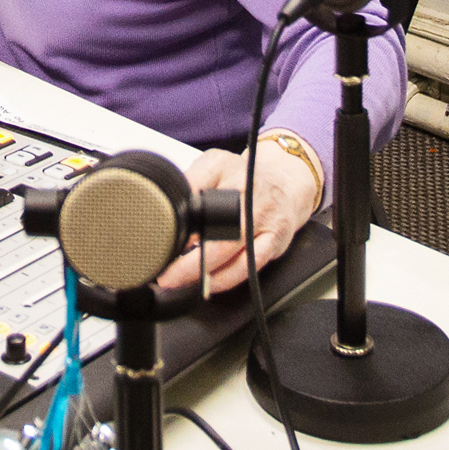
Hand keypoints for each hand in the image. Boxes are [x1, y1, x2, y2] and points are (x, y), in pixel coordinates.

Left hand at [153, 140, 320, 298]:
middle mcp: (250, 197)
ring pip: (232, 256)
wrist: (288, 182)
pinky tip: (209, 284)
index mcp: (229, 172)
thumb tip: (162, 205)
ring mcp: (265, 222)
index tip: (160, 237)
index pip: (197, 198)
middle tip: (165, 271)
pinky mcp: (276, 243)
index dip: (178, 221)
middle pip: (215, 234)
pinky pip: (250, 268)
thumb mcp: (215, 165)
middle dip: (188, 259)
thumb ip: (190, 181)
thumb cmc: (245, 177)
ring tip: (178, 280)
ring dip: (203, 274)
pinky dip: (226, 279)